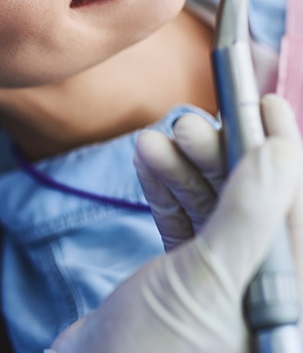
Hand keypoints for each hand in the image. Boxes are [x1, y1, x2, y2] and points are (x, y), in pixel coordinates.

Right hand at [47, 95, 302, 351]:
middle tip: (188, 122)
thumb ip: (248, 216)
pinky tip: (146, 160)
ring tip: (154, 139)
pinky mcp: (183, 278)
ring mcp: (219, 283)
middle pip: (250, 205)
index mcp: (285, 300)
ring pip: (213, 209)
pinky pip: (182, 223)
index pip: (294, 212)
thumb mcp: (206, 281)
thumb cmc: (152, 352)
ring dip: (183, 169)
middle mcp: (259, 290)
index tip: (267, 105)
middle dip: (218, 158)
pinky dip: (164, 190)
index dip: (283, 154)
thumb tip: (282, 151)